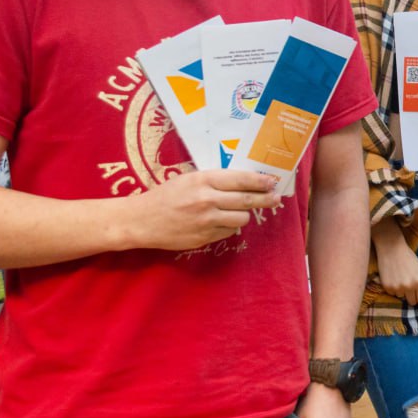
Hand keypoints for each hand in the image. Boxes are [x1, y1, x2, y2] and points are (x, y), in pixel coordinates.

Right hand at [128, 169, 279, 250]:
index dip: (260, 181)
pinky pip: (228, 231)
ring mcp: (206, 220)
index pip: (241, 179)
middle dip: (265, 199)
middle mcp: (207, 199)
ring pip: (241, 218)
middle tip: (276, 198)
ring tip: (237, 210)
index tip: (272, 181)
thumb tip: (245, 182)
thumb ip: (215, 180)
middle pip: (247, 200)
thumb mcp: (189, 179)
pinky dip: (229, 226)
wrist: (141, 220)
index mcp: (204, 180)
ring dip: (243, 214)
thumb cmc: (166, 195)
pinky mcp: (204, 237)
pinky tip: (220, 222)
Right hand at [374, 219, 417, 305]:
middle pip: (412, 302)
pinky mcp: (387, 287)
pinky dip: (394, 288)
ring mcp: (397, 287)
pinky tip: (394, 277)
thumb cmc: (408, 257)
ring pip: (401, 297)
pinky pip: (392, 294)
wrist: (391, 248)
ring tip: (400, 278)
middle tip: (409, 286)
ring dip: (402, 291)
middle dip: (412, 296)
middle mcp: (409, 286)